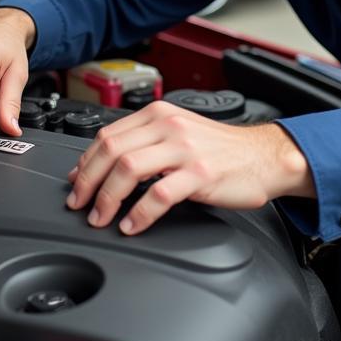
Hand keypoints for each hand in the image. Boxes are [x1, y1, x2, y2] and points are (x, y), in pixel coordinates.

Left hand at [65, 100, 314, 233]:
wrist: (265, 156)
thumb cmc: (221, 149)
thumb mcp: (178, 133)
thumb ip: (144, 143)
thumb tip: (104, 166)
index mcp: (158, 115)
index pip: (107, 135)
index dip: (85, 162)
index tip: (75, 183)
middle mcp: (168, 126)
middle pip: (111, 151)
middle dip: (88, 182)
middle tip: (80, 205)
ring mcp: (184, 149)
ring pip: (128, 169)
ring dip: (107, 198)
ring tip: (101, 217)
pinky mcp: (200, 174)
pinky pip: (159, 195)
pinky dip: (139, 213)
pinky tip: (131, 225)